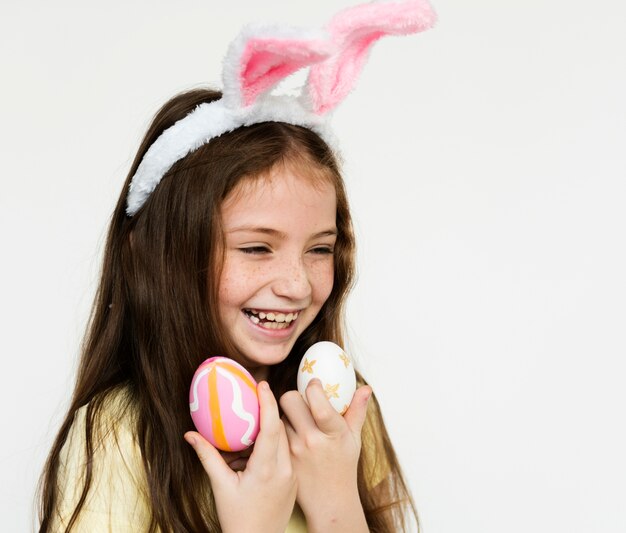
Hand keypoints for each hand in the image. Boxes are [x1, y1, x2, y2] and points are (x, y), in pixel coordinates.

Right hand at [185, 381, 296, 532]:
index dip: (267, 402)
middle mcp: (284, 469)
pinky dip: (273, 445)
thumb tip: (190, 434)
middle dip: (270, 410)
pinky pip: (286, 454)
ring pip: (285, 441)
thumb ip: (207, 457)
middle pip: (281, 429)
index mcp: (267, 469)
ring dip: (271, 429)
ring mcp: (292, 476)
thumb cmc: (237, 519)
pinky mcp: (293, 481)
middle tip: (256, 395)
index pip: (271, 427)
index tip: (261, 384)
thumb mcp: (220, 486)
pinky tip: (257, 449)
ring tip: (253, 425)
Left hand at [280, 379, 371, 531]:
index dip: (313, 388)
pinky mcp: (281, 458)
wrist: (329, 501)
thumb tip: (366, 388)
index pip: (319, 404)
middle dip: (294, 396)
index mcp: (334, 433)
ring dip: (287, 414)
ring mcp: (294, 450)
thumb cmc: (344, 466)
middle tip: (301, 402)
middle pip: (289, 400)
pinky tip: (290, 435)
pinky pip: (275, 432)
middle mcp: (312, 440)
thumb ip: (358, 411)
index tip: (314, 383)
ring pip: (280, 414)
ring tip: (298, 423)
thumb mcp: (354, 439)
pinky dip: (281, 429)